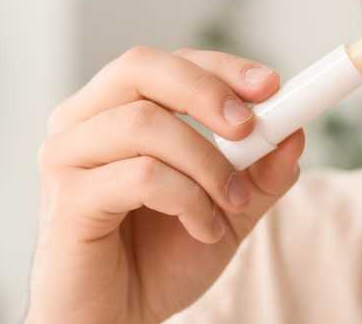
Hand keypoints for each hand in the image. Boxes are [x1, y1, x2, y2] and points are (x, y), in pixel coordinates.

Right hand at [24, 45, 304, 323]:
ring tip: (232, 204)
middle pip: (141, 68)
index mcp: (113, 111)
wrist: (120, 320)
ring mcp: (66, 158)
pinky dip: (188, 199)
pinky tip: (204, 229)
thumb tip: (295, 132)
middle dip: (206, 90)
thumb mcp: (228, 208)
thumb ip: (260, 171)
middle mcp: (81, 123)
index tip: (272, 84)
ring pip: (146, 124)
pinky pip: (141, 176)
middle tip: (250, 125)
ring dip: (207, 163)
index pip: (167, 64)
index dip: (220, 67)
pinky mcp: (67, 200)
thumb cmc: (159, 259)